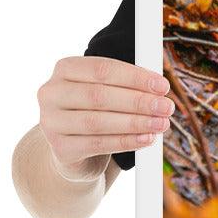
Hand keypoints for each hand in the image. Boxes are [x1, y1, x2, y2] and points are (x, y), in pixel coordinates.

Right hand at [38, 56, 174, 178]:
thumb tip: (160, 88)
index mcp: (65, 69)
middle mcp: (52, 93)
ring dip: (135, 123)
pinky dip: (126, 141)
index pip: (102, 69)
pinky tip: (146, 139)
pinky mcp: (60, 148)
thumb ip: (129, 85)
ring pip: (98, 122)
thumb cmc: (97, 111)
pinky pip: (98, 144)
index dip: (135, 77)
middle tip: (166, 107)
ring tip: (161, 124)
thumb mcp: (108, 91)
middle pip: (99, 95)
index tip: (162, 86)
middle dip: (138, 101)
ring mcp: (51, 122)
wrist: (75, 149)